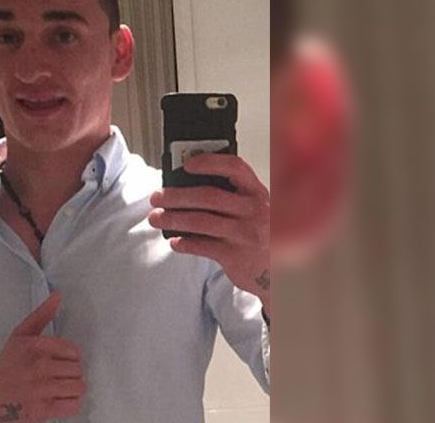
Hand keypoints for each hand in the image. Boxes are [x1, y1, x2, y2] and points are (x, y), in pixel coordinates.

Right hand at [0, 292, 86, 422]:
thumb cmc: (7, 365)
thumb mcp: (20, 335)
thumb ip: (41, 315)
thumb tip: (57, 296)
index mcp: (36, 346)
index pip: (73, 351)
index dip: (70, 357)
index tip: (60, 361)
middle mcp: (41, 366)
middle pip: (78, 370)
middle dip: (71, 373)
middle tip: (58, 376)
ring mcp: (43, 389)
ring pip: (79, 387)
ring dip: (72, 389)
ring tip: (60, 388)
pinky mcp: (44, 409)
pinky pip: (74, 405)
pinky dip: (70, 404)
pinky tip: (59, 400)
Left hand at [148, 154, 270, 312]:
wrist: (279, 273)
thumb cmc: (260, 233)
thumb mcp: (255, 208)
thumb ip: (231, 195)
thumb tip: (186, 185)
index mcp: (256, 192)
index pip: (234, 168)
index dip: (209, 162)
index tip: (186, 164)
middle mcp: (253, 210)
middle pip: (207, 196)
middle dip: (176, 195)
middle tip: (156, 197)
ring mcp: (245, 234)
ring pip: (200, 222)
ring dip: (172, 218)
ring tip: (156, 218)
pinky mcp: (236, 256)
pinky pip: (202, 246)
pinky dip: (184, 243)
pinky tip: (174, 242)